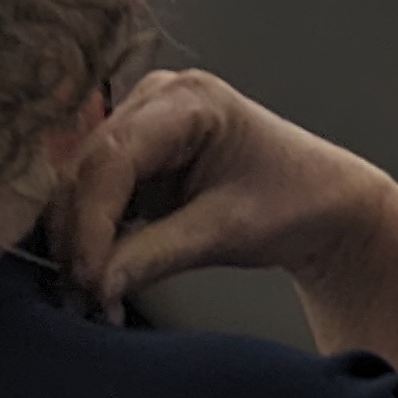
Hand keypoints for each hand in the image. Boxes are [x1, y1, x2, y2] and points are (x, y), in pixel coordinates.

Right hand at [57, 68, 395, 313]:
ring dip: (76, 242)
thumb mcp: (228, 230)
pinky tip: (98, 277)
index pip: (113, 159)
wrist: (321, 201)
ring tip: (90, 296)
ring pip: (79, 184)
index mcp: (189, 99)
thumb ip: (155, 254)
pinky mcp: (134, 153)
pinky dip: (89, 237)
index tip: (87, 278)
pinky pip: (91, 194)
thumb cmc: (293, 200)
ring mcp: (140, 121)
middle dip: (78, 238)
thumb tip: (94, 283)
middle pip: (86, 170)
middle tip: (82, 298)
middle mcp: (156, 98)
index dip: (91, 223)